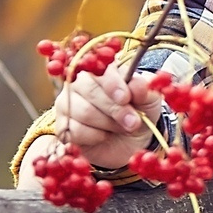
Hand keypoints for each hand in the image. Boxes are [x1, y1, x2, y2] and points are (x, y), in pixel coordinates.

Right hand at [52, 56, 165, 172]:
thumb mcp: (149, 101)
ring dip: (108, 124)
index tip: (126, 98)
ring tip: (121, 128)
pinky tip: (104, 136)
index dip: (113, 84)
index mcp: (103, 70)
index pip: (101, 70)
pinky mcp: (63, 125)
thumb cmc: (139, 113)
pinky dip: (96, 136)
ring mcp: (68, 103)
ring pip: (84, 111)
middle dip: (115, 109)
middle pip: (90, 90)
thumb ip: (144, 89)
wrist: (131, 142)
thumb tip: (137, 84)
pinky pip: (75, 130)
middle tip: (133, 122)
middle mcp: (81, 82)